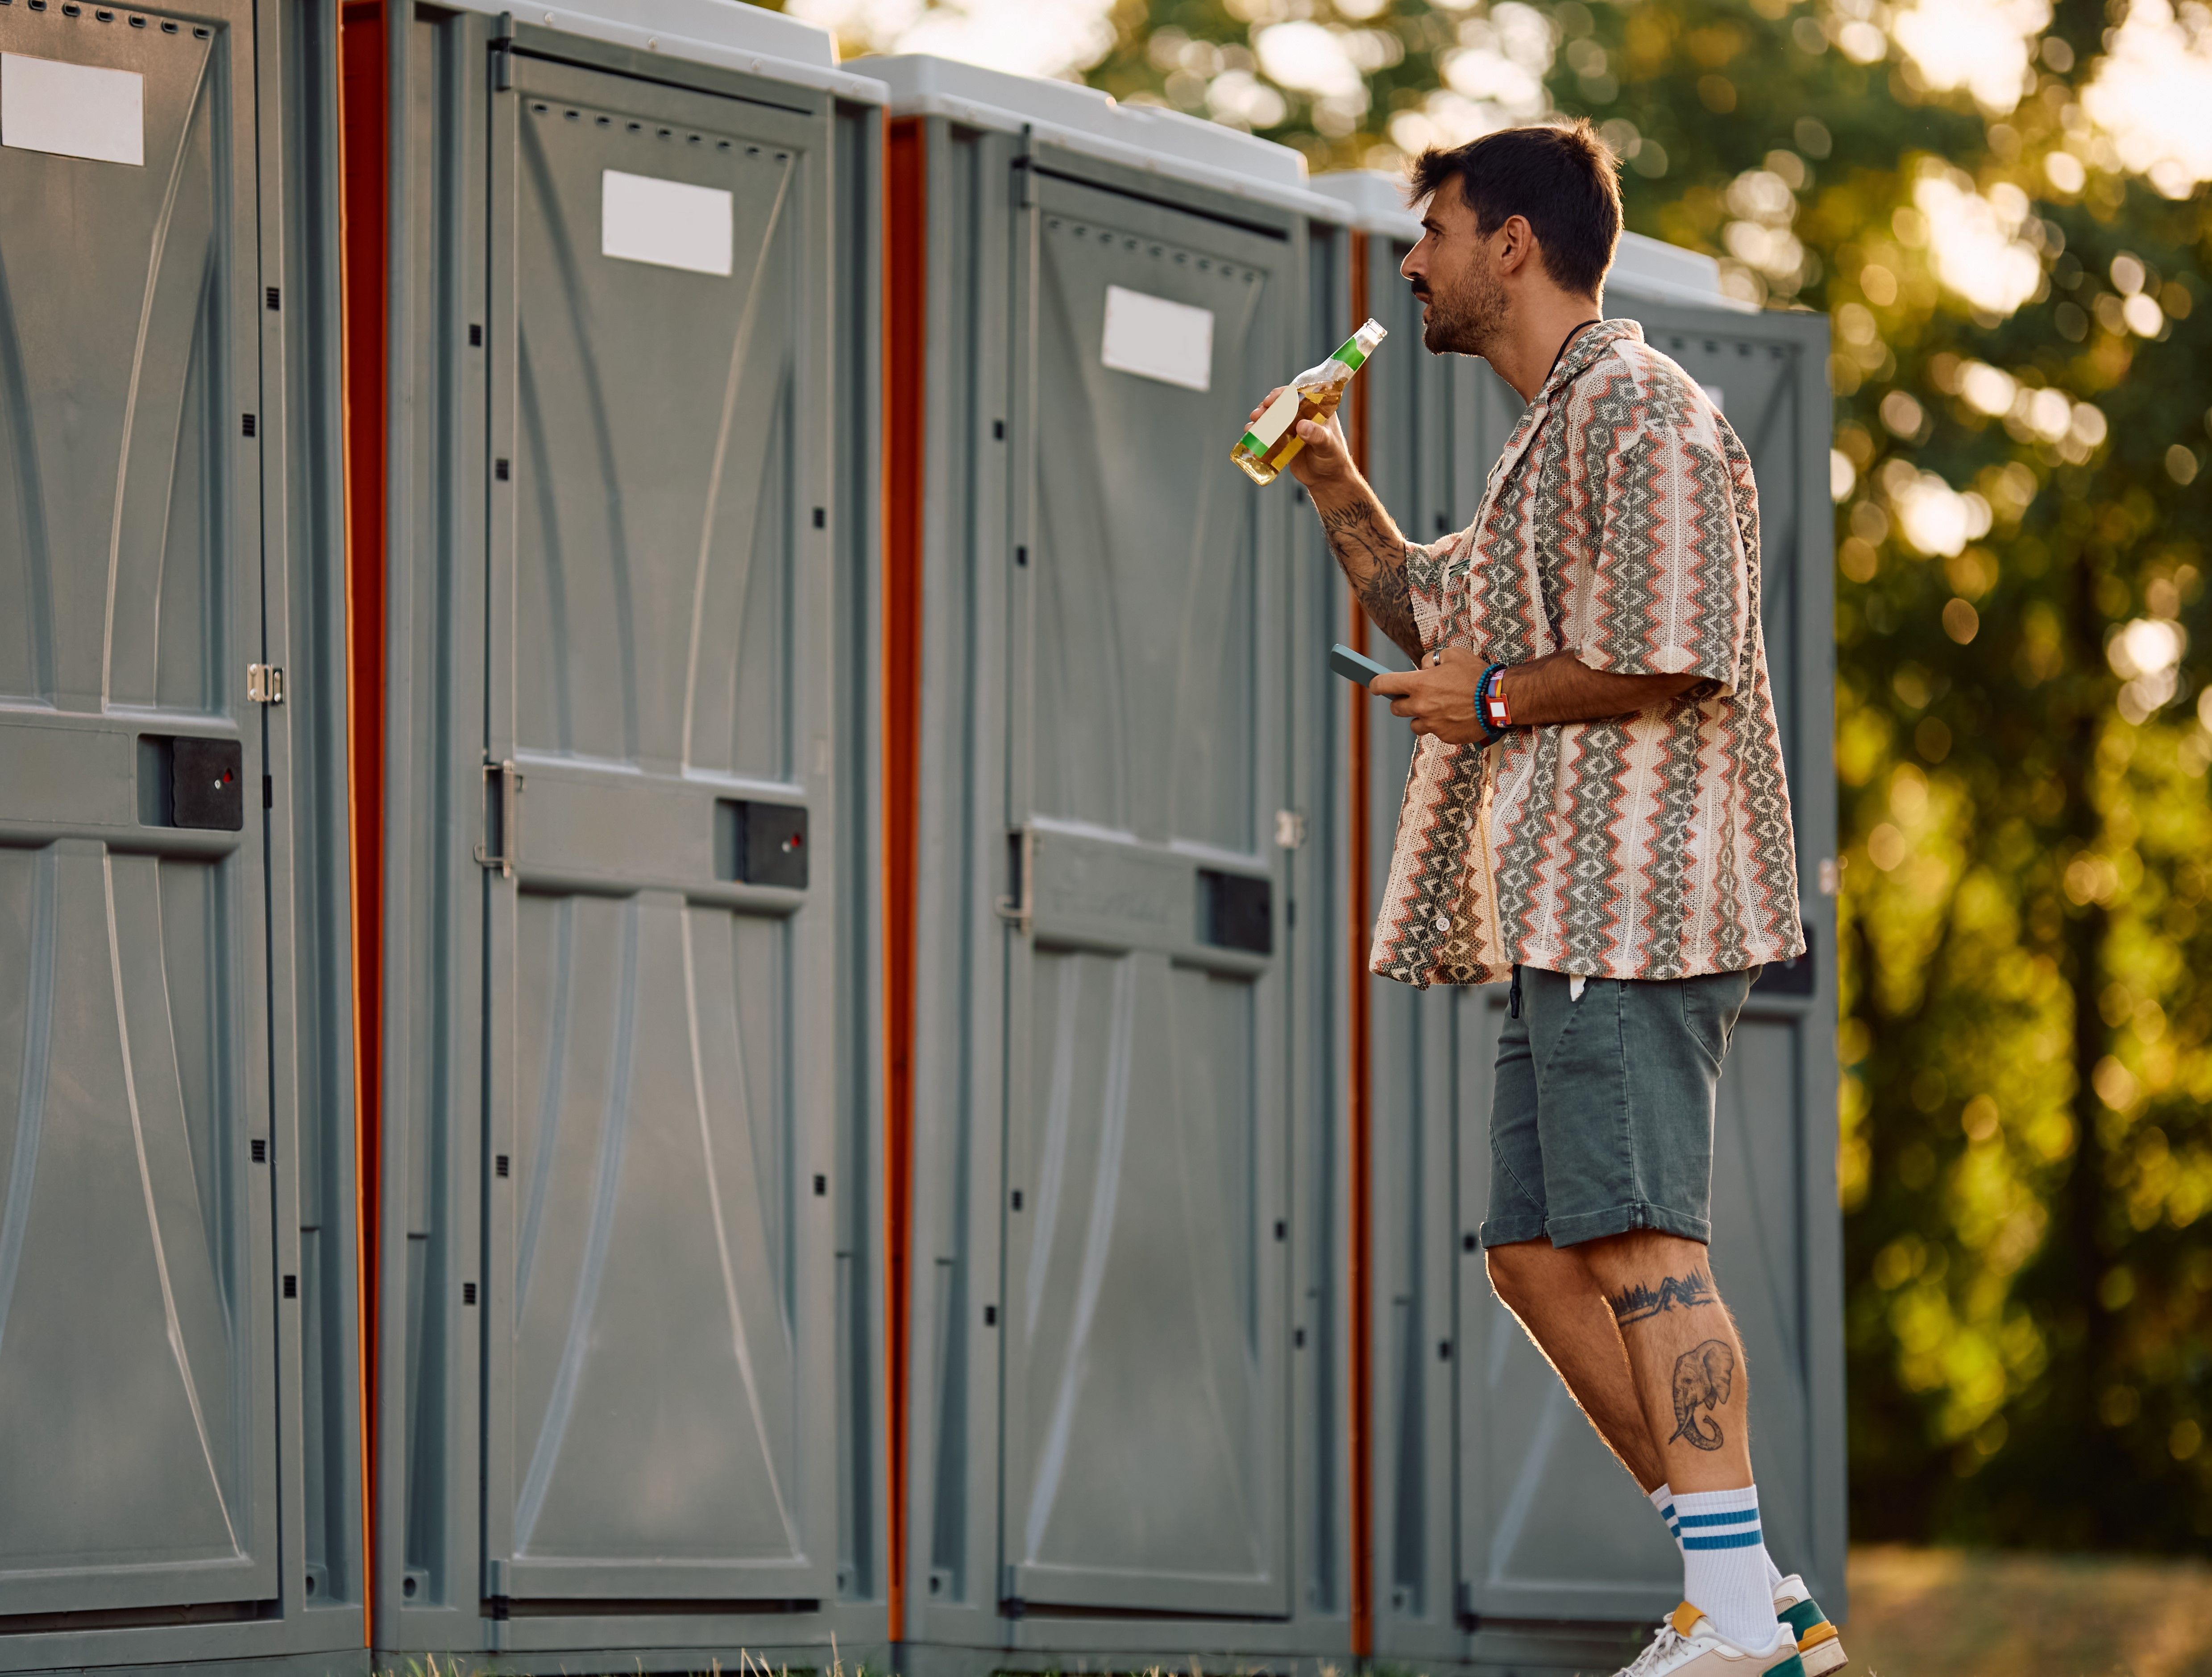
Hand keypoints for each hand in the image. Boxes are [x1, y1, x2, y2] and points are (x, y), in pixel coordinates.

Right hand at [1245, 387, 1352, 488]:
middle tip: (1257, 414)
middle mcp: (1304, 416)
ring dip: (1260, 419)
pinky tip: (1250, 435)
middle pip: (1282, 405)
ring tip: (1251, 426)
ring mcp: (1293, 428)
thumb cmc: (1334, 460)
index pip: (1299, 395)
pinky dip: (1259, 433)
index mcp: (1318, 410)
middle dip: (1267, 407)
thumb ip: (1317, 436)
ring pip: (1273, 418)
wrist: (1327, 480)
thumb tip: (1302, 425)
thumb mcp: (1328, 446)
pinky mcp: (1284, 441)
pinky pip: (1270, 433)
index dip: (1283, 394)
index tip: (1270, 400)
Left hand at [1372, 645, 1486, 742]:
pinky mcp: (1444, 736)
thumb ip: (1431, 659)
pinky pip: (1434, 732)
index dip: (1376, 684)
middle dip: (1402, 701)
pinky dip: (1439, 725)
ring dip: (1420, 716)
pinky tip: (1454, 716)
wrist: (1499, 700)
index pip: (1384, 685)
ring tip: (1438, 707)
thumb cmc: (1477, 675)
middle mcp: (1421, 706)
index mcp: (1420, 684)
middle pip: (1396, 708)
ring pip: (1414, 724)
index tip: (1374, 685)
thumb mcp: (1453, 654)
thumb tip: (1423, 668)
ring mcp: (1432, 724)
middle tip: (1416, 695)